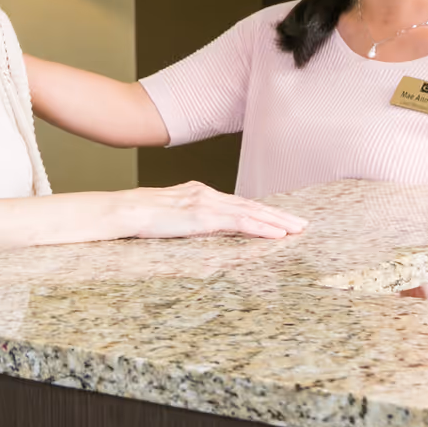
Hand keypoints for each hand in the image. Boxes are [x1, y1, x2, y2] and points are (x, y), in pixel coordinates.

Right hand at [119, 182, 307, 240]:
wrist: (126, 210)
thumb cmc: (140, 215)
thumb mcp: (171, 213)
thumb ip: (190, 216)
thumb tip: (200, 225)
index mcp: (200, 193)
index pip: (239, 203)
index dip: (262, 211)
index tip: (280, 218)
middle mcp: (207, 194)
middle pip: (251, 205)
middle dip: (278, 215)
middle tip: (301, 223)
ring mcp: (207, 203)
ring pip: (250, 212)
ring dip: (277, 221)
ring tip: (297, 229)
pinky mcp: (204, 217)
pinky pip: (239, 222)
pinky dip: (261, 227)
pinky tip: (276, 234)